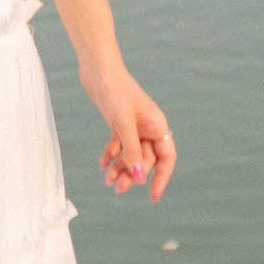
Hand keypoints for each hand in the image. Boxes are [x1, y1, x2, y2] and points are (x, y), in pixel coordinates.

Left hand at [80, 63, 176, 200]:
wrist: (97, 67)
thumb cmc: (114, 90)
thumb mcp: (123, 124)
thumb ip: (132, 152)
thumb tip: (140, 177)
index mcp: (157, 126)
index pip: (166, 158)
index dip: (161, 178)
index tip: (152, 196)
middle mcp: (148, 127)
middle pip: (145, 158)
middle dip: (133, 174)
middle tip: (117, 189)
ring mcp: (133, 124)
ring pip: (131, 153)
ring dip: (121, 167)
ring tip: (107, 180)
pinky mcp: (118, 121)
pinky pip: (119, 144)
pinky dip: (111, 154)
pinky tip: (102, 165)